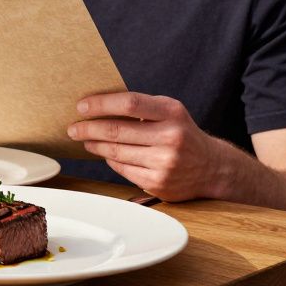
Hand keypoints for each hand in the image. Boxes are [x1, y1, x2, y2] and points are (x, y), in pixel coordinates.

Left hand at [67, 92, 224, 201]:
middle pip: (117, 130)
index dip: (101, 104)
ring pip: (116, 151)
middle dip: (89, 128)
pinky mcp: (158, 182)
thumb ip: (141, 108)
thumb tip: (98, 105)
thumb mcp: (170, 112)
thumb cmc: (182, 133)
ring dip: (95, 145)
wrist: (212, 168)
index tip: (82, 106)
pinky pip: (122, 168)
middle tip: (73, 127)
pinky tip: (105, 153)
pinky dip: (110, 159)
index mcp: (172, 112)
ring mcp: (165, 162)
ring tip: (85, 139)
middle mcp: (171, 137)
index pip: (130, 104)